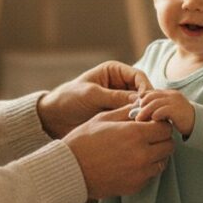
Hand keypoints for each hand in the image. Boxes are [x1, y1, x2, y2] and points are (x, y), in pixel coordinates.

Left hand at [38, 61, 152, 138]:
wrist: (54, 117)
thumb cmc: (68, 98)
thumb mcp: (91, 95)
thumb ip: (114, 96)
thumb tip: (139, 101)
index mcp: (115, 71)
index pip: (139, 77)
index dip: (146, 89)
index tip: (145, 103)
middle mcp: (120, 84)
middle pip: (143, 91)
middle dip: (147, 103)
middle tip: (148, 116)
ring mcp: (120, 100)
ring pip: (140, 106)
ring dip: (143, 114)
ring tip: (144, 124)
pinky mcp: (117, 114)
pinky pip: (132, 117)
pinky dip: (136, 122)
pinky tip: (137, 130)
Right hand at [64, 105, 174, 198]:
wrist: (69, 170)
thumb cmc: (83, 141)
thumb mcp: (103, 118)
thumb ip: (127, 111)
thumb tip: (143, 106)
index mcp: (135, 134)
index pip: (165, 128)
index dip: (160, 124)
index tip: (151, 124)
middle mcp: (142, 155)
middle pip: (168, 145)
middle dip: (161, 139)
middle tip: (148, 136)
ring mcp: (140, 173)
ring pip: (162, 161)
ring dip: (156, 154)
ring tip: (139, 150)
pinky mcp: (135, 186)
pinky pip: (150, 175)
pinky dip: (146, 168)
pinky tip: (131, 163)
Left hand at [131, 89, 194, 136]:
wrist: (198, 124)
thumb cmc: (179, 119)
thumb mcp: (165, 111)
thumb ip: (153, 106)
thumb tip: (134, 101)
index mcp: (168, 93)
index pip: (150, 92)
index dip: (141, 100)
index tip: (134, 108)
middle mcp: (171, 95)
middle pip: (151, 96)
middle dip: (141, 105)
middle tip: (134, 114)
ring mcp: (175, 101)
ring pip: (154, 103)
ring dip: (145, 111)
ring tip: (139, 119)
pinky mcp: (177, 110)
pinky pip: (162, 111)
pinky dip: (155, 115)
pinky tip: (152, 120)